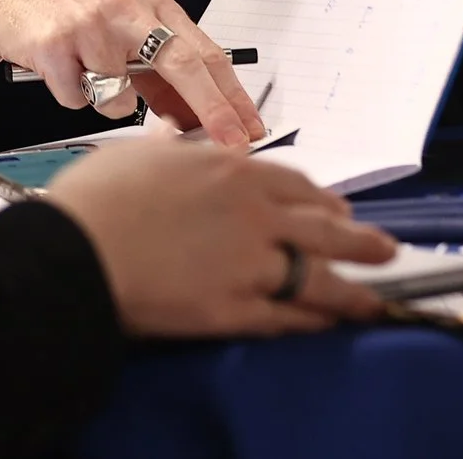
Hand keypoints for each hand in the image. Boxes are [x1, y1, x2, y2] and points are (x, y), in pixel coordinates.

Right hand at [0, 0, 266, 150]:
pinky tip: (61, 68)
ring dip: (108, 100)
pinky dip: (71, 94)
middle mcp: (126, 12)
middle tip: (230, 146)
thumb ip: (159, 64)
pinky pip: (76, 100)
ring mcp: (90, 28)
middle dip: (213, 113)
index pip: (205, 53)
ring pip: (120, 99)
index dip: (232, 96)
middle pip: (183, 67)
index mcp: (152, 5)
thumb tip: (195, 115)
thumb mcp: (124, 17)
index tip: (250, 129)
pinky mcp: (53, 47)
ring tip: (87, 69)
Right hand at [46, 140, 396, 335]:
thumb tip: (177, 138)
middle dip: (360, 240)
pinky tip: (324, 324)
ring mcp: (249, 266)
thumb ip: (175, 151)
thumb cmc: (98, 198)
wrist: (77, 250)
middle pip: (324, 228)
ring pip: (316, 277)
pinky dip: (309, 322)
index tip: (337, 208)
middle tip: (384, 249)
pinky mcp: (234, 311)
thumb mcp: (141, 155)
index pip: (296, 184)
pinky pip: (285, 317)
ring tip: (374, 298)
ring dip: (351, 289)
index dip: (323, 199)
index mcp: (232, 171)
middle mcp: (253, 215)